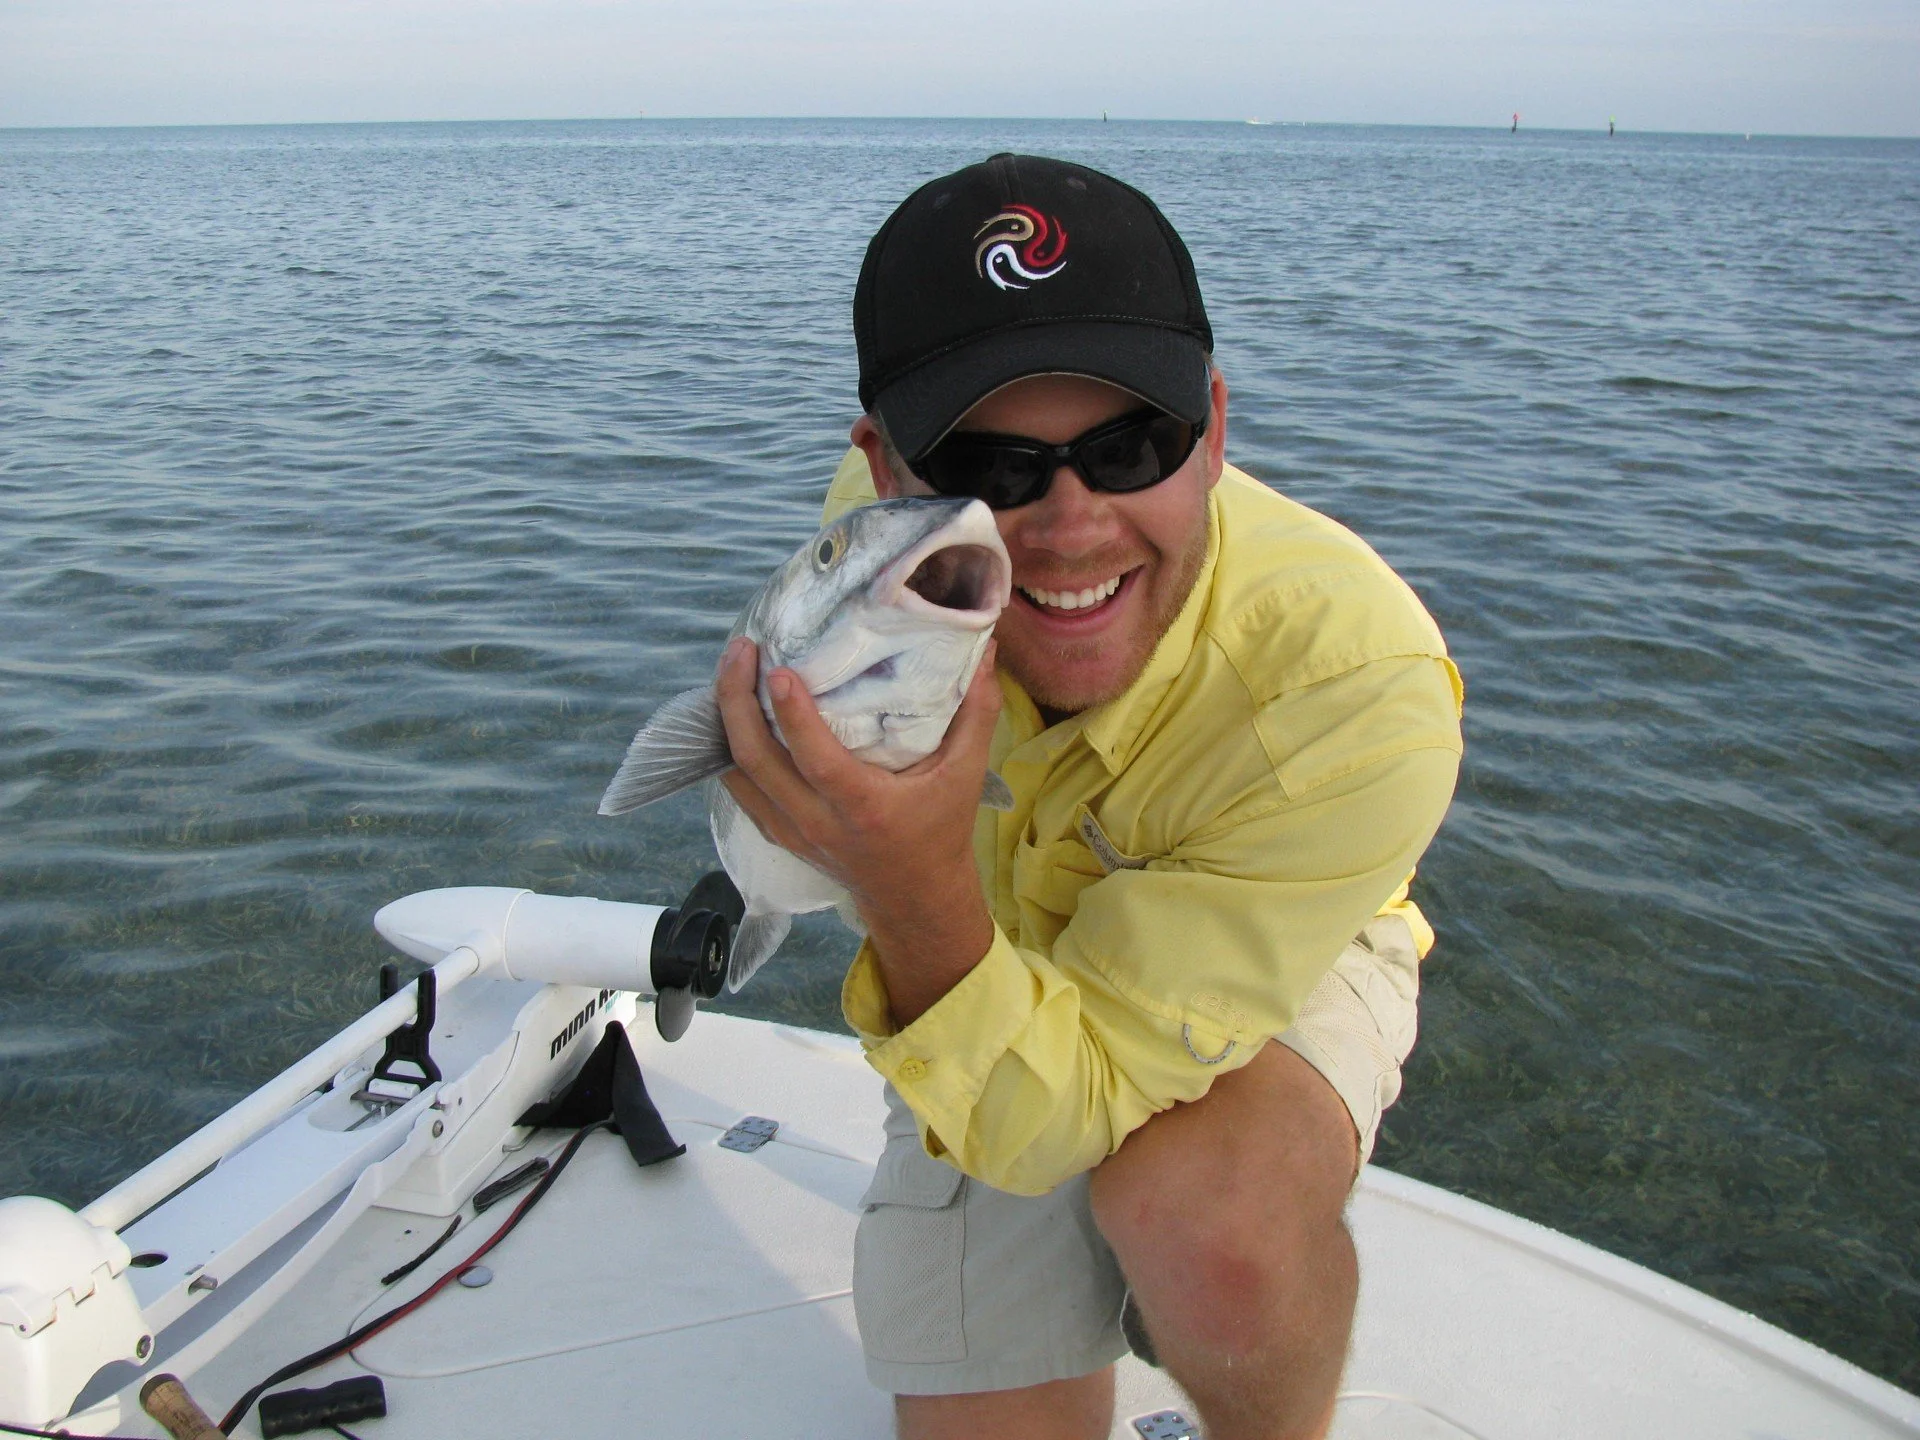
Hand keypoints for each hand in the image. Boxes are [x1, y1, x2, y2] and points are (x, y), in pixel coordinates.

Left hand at [715, 636, 1000, 1025]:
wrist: (915, 897)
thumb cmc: (941, 830)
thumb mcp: (966, 774)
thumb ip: (975, 712)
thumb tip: (982, 649)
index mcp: (864, 806)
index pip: (817, 760)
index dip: (793, 715)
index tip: (778, 670)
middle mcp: (818, 821)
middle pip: (756, 761)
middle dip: (737, 702)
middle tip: (741, 650)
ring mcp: (791, 830)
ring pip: (738, 773)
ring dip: (726, 719)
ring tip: (732, 667)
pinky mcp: (778, 833)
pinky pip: (739, 788)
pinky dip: (730, 748)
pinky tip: (734, 709)